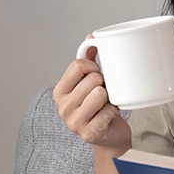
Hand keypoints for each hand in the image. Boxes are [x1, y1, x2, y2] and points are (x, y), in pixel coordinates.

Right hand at [53, 34, 132, 153]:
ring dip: (109, 97)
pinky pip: (109, 110)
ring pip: (100, 93)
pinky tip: (109, 116)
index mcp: (59, 91)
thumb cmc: (99, 106)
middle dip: (104, 84)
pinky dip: (114, 111)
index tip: (97, 75)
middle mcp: (63, 107)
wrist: (109, 136)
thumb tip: (92, 38)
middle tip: (103, 94)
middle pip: (92, 79)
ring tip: (106, 104)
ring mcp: (74, 122)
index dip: (93, 67)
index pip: (77, 65)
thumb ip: (88, 60)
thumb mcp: (90, 82)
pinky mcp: (88, 133)